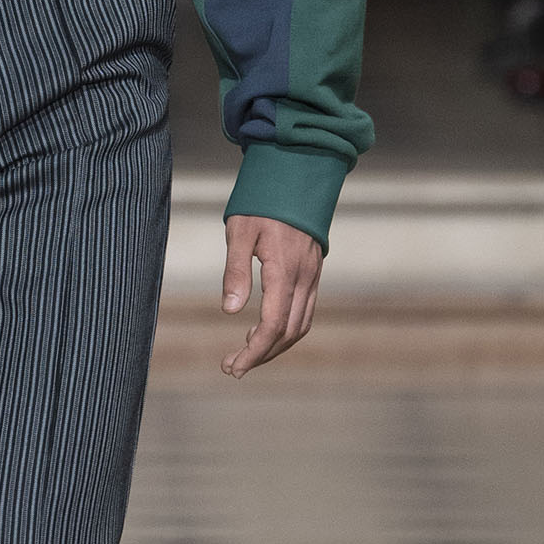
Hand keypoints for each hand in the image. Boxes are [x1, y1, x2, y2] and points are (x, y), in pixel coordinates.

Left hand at [222, 215, 323, 376]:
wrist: (297, 176)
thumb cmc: (262, 202)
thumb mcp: (239, 230)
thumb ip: (235, 271)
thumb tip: (229, 311)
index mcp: (284, 269)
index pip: (273, 324)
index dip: (255, 351)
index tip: (233, 366)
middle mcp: (304, 277)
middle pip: (288, 332)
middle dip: (261, 355)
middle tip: (232, 367)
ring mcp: (312, 276)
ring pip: (300, 325)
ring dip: (275, 346)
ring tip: (245, 354)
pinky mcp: (313, 273)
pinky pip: (305, 312)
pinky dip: (286, 330)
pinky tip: (263, 330)